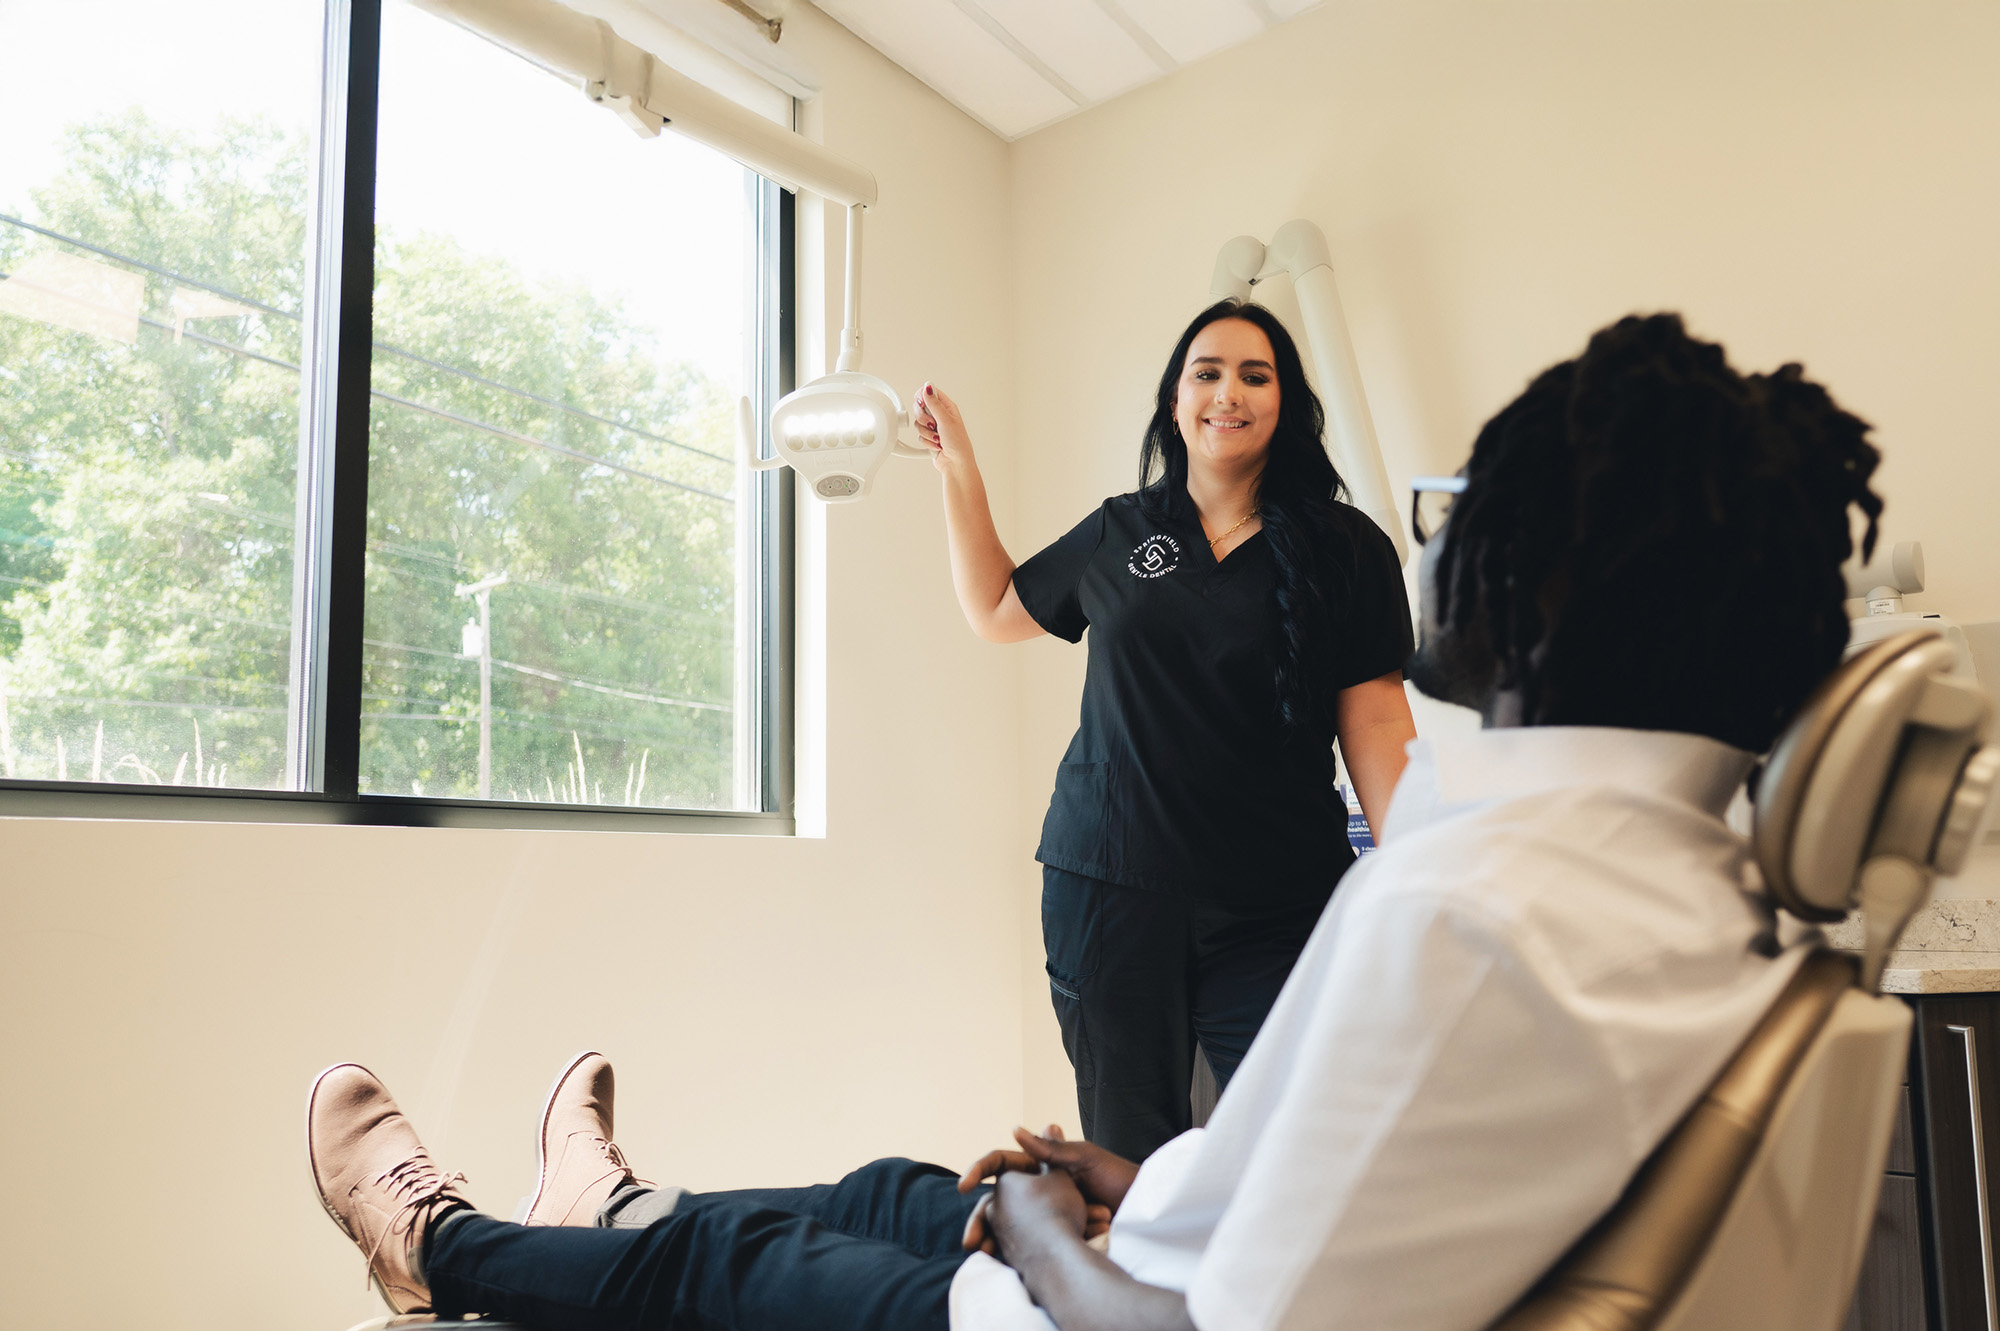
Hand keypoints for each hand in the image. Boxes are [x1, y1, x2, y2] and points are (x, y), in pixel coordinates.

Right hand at [910, 382, 972, 472]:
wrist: (955, 463)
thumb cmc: (958, 443)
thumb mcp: (945, 420)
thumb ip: (934, 403)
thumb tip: (928, 387)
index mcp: (947, 407)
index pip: (929, 393)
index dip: (922, 397)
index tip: (922, 405)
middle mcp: (940, 415)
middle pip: (920, 408)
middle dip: (923, 419)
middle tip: (933, 425)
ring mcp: (934, 426)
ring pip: (918, 423)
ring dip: (927, 433)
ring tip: (938, 438)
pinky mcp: (929, 437)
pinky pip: (919, 435)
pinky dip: (926, 441)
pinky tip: (937, 444)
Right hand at [958, 1124, 1126, 1252]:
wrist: (1141, 1208)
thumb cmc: (1117, 1176)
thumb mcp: (1085, 1158)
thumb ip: (1051, 1149)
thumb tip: (1014, 1130)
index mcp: (1040, 1164)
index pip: (1000, 1163)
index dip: (978, 1171)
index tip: (963, 1186)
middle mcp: (1038, 1187)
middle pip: (998, 1202)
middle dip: (983, 1223)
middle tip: (972, 1244)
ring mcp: (1046, 1211)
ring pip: (1012, 1227)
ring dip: (1005, 1242)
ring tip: (995, 1257)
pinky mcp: (1056, 1232)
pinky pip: (1034, 1242)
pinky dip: (1031, 1250)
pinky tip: (1024, 1261)